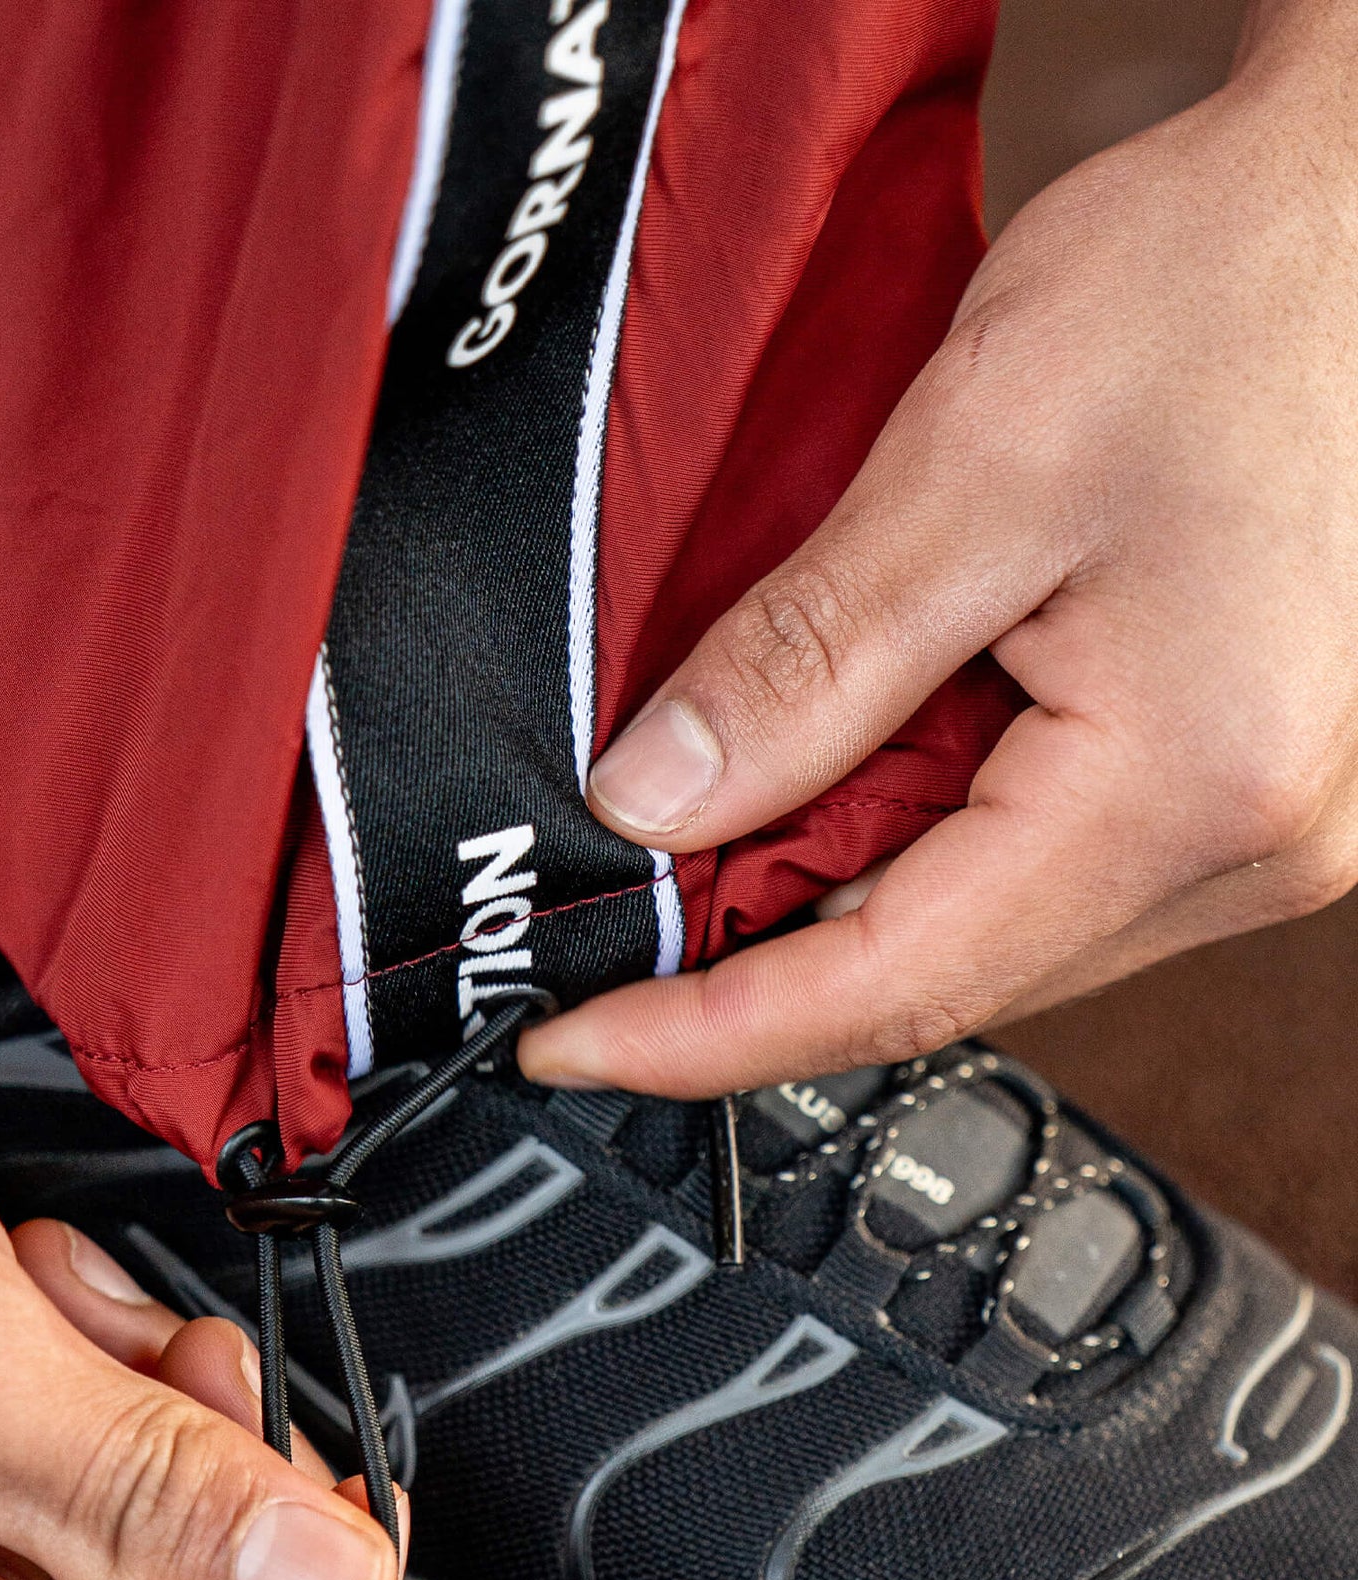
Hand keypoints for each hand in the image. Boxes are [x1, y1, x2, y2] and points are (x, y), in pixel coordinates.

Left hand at [521, 0, 1357, 1097]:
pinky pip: (1045, 868)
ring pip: (990, 933)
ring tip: (702, 857)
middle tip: (606, 944)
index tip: (574, 1042)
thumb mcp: (978, 462)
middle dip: (756, 976)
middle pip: (944, 978)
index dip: (708, 1032)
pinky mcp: (1243, 781)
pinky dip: (919, 849)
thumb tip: (657, 798)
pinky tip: (837, 792)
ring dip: (835, 909)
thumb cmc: (1240, 280)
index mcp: (1188, 789)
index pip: (895, 985)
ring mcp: (1260, 825)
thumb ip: (807, 659)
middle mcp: (1248, 846)